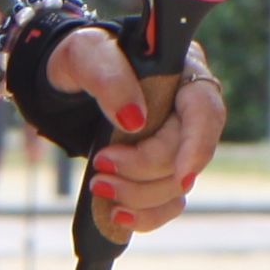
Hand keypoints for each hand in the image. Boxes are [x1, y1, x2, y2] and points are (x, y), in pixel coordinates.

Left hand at [51, 26, 223, 236]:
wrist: (63, 82)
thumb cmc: (81, 58)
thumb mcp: (86, 53)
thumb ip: (110, 78)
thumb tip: (134, 119)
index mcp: (182, 72)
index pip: (206, 111)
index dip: (198, 146)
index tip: (180, 174)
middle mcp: (187, 111)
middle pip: (186, 154)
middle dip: (143, 169)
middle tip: (102, 164)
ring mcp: (176, 143)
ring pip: (177, 186)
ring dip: (138, 196)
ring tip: (99, 185)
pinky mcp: (160, 170)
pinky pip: (167, 204)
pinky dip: (144, 216)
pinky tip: (117, 214)